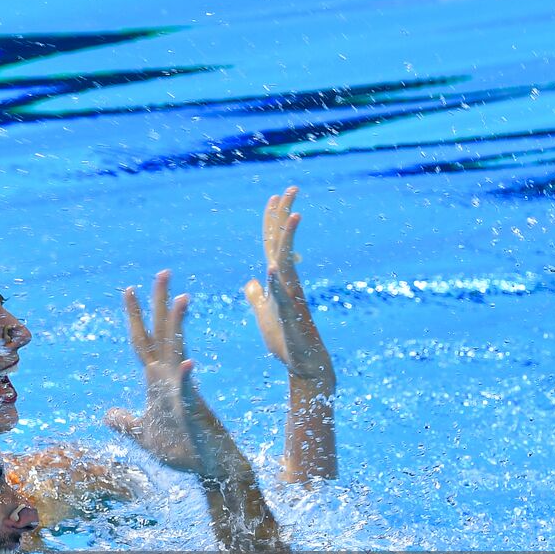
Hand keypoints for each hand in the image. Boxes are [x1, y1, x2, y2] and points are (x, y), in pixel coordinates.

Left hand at [104, 270, 203, 473]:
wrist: (210, 470)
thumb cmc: (182, 451)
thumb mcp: (143, 437)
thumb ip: (126, 423)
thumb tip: (107, 415)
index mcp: (157, 382)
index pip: (143, 342)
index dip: (135, 316)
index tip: (130, 288)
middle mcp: (171, 379)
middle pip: (162, 335)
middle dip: (160, 304)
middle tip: (162, 272)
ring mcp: (184, 393)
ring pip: (179, 352)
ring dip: (178, 327)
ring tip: (181, 298)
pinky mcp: (194, 413)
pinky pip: (189, 393)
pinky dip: (186, 379)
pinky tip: (186, 364)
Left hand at [244, 187, 334, 387]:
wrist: (303, 365)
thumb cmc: (285, 341)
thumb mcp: (264, 315)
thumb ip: (258, 297)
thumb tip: (251, 282)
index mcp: (276, 282)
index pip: (272, 245)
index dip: (272, 221)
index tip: (274, 196)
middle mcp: (286, 284)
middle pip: (282, 245)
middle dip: (284, 217)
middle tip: (291, 188)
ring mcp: (291, 299)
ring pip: (287, 264)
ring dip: (288, 241)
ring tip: (293, 216)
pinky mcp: (293, 317)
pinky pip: (285, 298)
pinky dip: (278, 283)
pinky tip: (273, 268)